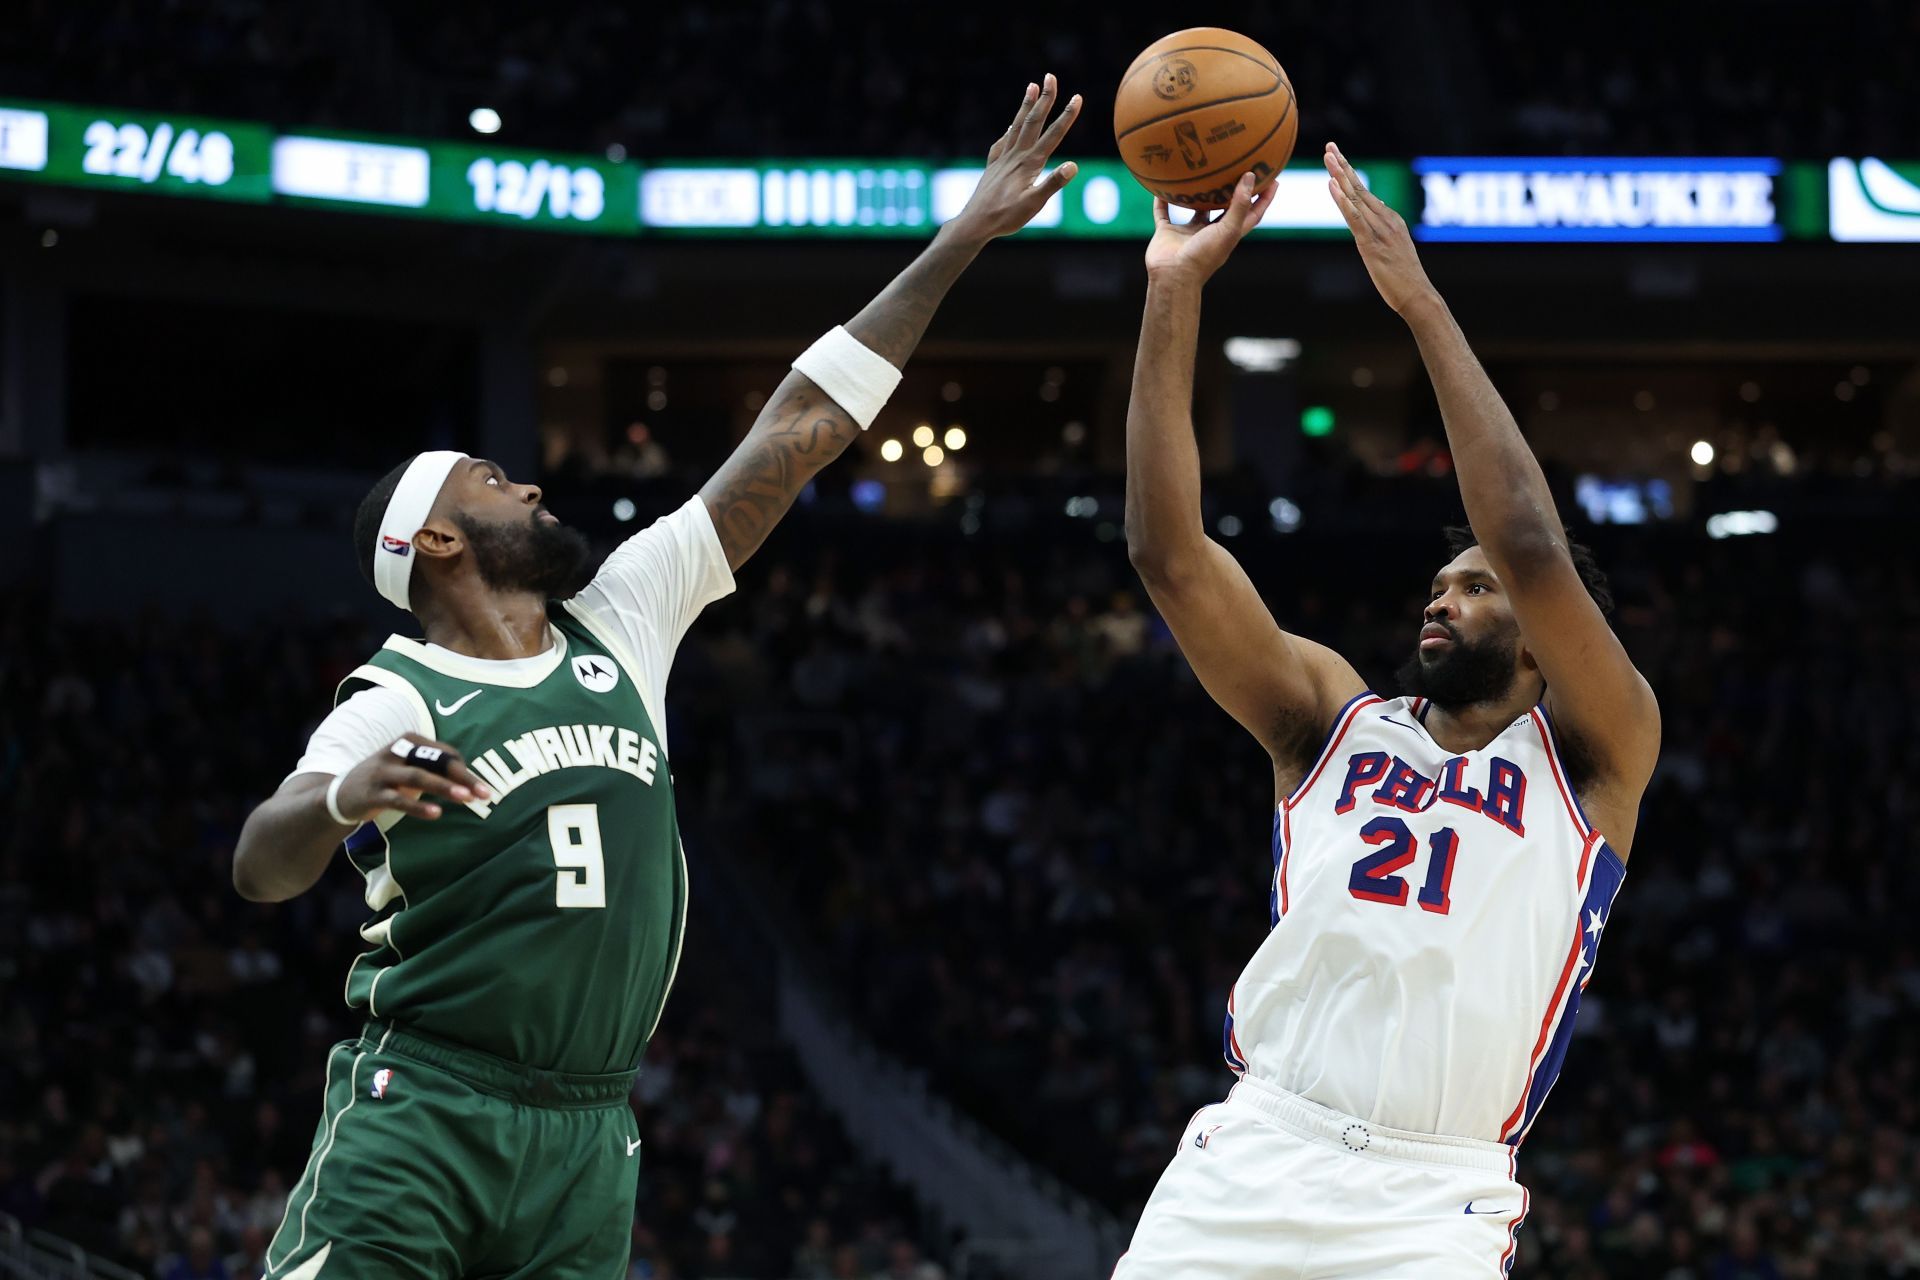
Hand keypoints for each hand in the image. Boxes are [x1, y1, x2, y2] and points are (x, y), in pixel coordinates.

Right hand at [332, 733, 489, 821]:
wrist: (339, 796)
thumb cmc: (385, 780)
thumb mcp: (409, 769)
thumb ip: (434, 770)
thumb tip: (471, 781)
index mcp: (408, 740)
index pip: (444, 753)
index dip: (464, 770)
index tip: (482, 788)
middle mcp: (395, 751)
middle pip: (435, 762)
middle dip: (462, 777)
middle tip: (485, 793)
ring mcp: (382, 772)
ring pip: (418, 777)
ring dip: (444, 787)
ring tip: (467, 798)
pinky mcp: (372, 793)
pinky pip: (398, 800)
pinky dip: (418, 806)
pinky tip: (436, 814)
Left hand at [944, 73, 1082, 242]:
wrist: (975, 223)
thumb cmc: (1006, 217)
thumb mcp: (1034, 204)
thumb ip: (1053, 184)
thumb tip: (1073, 166)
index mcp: (1030, 164)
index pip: (1053, 135)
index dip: (1066, 116)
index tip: (1077, 97)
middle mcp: (1016, 156)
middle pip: (1033, 121)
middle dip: (1045, 98)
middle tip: (1051, 76)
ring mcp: (1003, 159)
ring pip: (1017, 126)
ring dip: (1026, 105)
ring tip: (1031, 86)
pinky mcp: (993, 167)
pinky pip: (1003, 142)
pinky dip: (1010, 130)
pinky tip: (1011, 127)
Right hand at [1143, 172, 1278, 285]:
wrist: (1173, 277)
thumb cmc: (1203, 256)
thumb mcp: (1228, 229)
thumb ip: (1239, 204)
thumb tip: (1250, 176)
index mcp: (1229, 234)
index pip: (1251, 213)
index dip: (1263, 198)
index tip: (1272, 179)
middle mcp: (1210, 232)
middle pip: (1224, 208)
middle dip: (1232, 191)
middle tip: (1238, 167)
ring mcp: (1189, 233)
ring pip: (1195, 209)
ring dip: (1197, 194)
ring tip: (1201, 172)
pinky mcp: (1168, 233)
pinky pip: (1163, 213)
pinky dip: (1162, 201)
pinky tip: (1161, 186)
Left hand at [1325, 141, 1438, 315]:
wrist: (1417, 294)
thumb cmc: (1404, 277)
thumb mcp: (1392, 247)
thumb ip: (1382, 229)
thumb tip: (1375, 213)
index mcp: (1390, 219)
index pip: (1364, 192)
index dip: (1349, 173)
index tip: (1337, 156)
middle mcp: (1386, 219)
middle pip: (1360, 188)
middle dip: (1343, 166)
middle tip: (1330, 146)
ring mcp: (1379, 230)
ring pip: (1356, 197)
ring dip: (1341, 176)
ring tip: (1329, 157)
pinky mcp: (1371, 244)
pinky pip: (1355, 218)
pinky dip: (1343, 201)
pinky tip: (1333, 186)